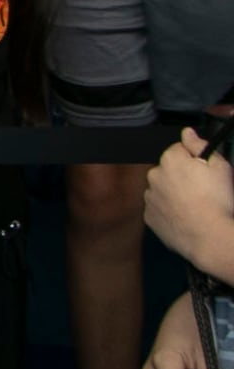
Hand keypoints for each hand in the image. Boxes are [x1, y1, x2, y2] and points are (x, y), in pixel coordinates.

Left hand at [146, 128, 233, 264]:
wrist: (209, 236)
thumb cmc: (217, 200)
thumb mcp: (219, 166)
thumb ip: (199, 145)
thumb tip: (187, 132)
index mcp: (170, 160)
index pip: (179, 149)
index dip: (194, 159)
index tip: (205, 171)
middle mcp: (154, 176)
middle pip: (169, 169)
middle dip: (182, 175)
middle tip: (202, 190)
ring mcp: (150, 197)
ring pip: (162, 189)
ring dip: (174, 193)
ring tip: (195, 205)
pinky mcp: (149, 217)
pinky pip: (159, 208)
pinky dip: (169, 210)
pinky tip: (186, 216)